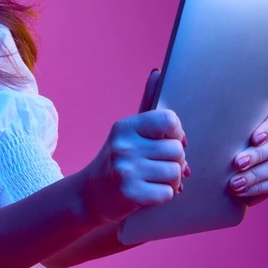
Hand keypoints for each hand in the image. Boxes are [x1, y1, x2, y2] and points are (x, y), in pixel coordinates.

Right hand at [77, 69, 189, 225]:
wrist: (90, 196)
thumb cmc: (117, 161)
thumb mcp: (128, 132)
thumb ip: (147, 102)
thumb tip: (158, 72)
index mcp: (126, 127)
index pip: (169, 120)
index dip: (177, 133)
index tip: (170, 141)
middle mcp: (124, 146)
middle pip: (177, 150)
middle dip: (175, 162)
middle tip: (160, 166)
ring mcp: (126, 170)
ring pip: (175, 172)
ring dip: (172, 180)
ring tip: (156, 180)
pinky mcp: (130, 194)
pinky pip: (168, 193)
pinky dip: (165, 195)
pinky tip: (151, 193)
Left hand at [228, 107, 267, 206]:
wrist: (220, 168)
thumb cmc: (219, 139)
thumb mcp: (221, 129)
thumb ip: (222, 123)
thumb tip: (202, 121)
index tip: (255, 138)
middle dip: (257, 155)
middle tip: (237, 163)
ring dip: (255, 175)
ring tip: (234, 183)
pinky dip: (258, 188)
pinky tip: (241, 192)